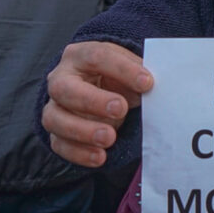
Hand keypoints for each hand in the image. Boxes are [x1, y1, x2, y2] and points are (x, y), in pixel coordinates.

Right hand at [42, 41, 152, 167]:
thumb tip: (158, 87)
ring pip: (55, 119)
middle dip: (93, 100)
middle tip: (120, 109)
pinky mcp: (55, 132)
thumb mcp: (129, 69)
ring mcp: (55, 107)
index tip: (147, 83)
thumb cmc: (117, 77)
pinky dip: (79, 153)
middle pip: (65, 88)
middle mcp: (60, 79)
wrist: (101, 90)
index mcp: (80, 55)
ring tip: (109, 138)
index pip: (97, 56)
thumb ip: (141, 75)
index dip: (122, 69)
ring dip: (82, 131)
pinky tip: (100, 157)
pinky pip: (59, 145)